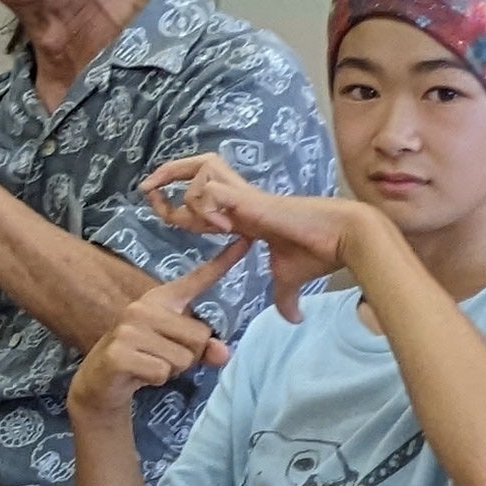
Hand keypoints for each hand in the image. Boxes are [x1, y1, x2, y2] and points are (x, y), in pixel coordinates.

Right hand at [69, 240, 244, 416]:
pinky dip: (156, 381)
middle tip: (162, 357)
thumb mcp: (177, 351)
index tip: (246, 240)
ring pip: (183, 358)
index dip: (223, 262)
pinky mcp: (119, 353)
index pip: (196, 279)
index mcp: (160, 299)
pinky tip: (139, 375)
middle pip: (200, 336)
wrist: (100, 383)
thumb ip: (203, 349)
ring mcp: (128, 328)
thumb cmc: (143, 360)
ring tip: (149, 365)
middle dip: (189, 356)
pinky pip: (163, 372)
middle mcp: (142, 307)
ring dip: (172, 371)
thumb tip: (224, 352)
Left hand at [141, 152, 362, 321]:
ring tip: (208, 226)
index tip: (158, 209)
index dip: (177, 204)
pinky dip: (206, 206)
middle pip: (194, 166)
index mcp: (241, 213)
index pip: (200, 196)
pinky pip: (210, 190)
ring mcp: (244, 194)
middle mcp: (239, 197)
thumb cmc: (317, 253)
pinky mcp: (249, 198)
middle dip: (167, 174)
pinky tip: (222, 227)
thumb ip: (284, 297)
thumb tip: (293, 319)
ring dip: (191, 200)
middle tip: (145, 189)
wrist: (340, 238)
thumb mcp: (290, 279)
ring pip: (198, 174)